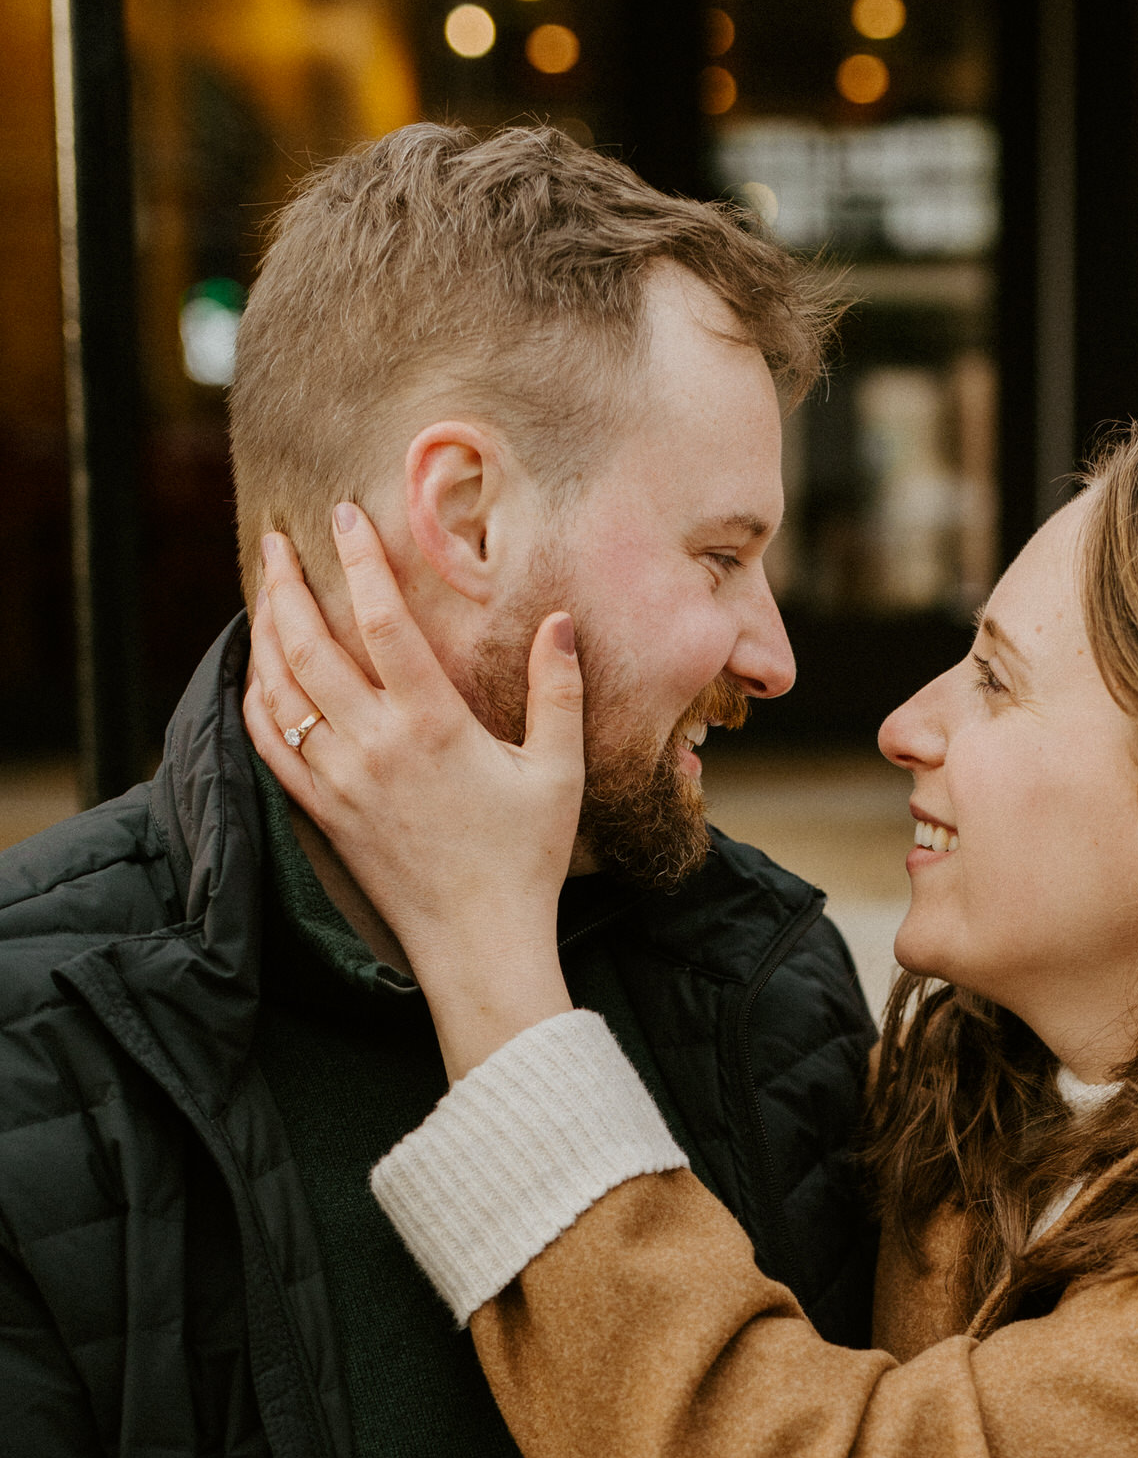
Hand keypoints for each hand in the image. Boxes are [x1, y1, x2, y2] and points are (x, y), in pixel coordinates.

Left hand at [244, 504, 581, 1079]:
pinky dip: (257, 700)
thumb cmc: (526, 858)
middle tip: (276, 543)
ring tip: (265, 594)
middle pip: (310, 646)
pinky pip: (272, 744)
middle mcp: (373, 746)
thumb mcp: (558, 771)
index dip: (362, 563)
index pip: (384, 624)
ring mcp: (340, 780)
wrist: (479, 942)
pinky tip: (259, 673)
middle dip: (287, 585)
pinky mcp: (324, 812)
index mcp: (432, 726)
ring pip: (281, 690)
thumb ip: (559, 691)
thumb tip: (560, 622)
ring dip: (266, 634)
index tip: (344, 515)